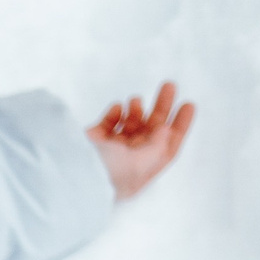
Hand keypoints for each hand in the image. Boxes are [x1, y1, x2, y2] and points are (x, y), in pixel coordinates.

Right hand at [87, 81, 194, 199]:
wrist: (71, 172)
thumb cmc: (108, 174)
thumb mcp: (141, 162)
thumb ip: (157, 145)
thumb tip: (166, 131)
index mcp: (143, 171)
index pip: (167, 146)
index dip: (180, 126)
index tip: (188, 105)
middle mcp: (128, 161)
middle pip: (151, 131)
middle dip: (161, 108)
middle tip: (169, 85)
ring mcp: (110, 150)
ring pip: (131, 124)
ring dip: (137, 109)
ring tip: (136, 100)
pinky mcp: (93, 140)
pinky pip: (109, 122)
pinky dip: (116, 112)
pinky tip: (118, 108)